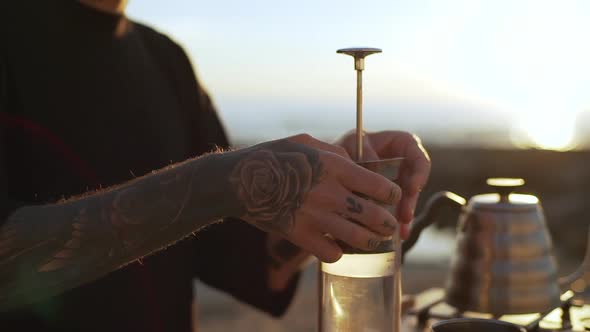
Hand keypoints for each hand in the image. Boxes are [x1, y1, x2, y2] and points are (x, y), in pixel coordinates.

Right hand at [229, 134, 400, 262]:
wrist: (239, 180)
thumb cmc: (274, 156)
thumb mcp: (307, 142)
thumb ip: (337, 153)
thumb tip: (358, 164)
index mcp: (334, 167)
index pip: (380, 186)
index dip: (392, 194)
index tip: (392, 197)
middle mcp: (329, 193)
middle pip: (374, 216)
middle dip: (387, 223)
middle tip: (389, 224)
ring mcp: (315, 217)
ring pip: (358, 238)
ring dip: (370, 241)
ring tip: (373, 240)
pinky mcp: (300, 235)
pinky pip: (331, 253)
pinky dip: (338, 252)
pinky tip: (336, 246)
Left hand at [336, 130, 430, 236]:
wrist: (326, 169)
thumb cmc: (338, 150)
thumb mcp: (349, 146)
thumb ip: (364, 156)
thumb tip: (376, 174)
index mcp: (398, 144)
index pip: (418, 155)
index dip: (420, 172)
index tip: (413, 187)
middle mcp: (402, 164)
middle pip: (415, 182)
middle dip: (411, 199)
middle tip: (405, 215)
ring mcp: (396, 182)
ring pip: (407, 199)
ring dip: (405, 214)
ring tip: (400, 230)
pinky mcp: (389, 200)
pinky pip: (397, 211)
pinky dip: (397, 223)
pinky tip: (399, 236)